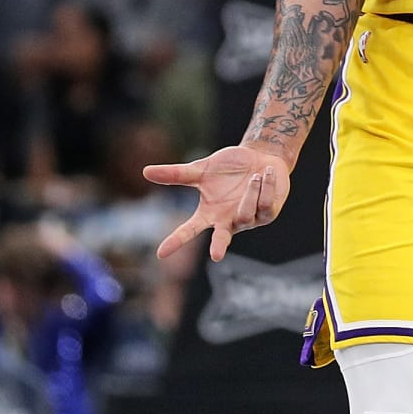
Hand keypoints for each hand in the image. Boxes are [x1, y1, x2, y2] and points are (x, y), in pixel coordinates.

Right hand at [144, 145, 291, 261]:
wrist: (260, 158)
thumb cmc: (229, 167)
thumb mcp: (201, 169)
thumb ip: (176, 174)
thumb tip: (145, 172)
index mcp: (209, 213)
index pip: (189, 230)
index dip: (176, 241)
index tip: (161, 253)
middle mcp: (228, 221)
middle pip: (221, 238)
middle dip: (219, 246)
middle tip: (215, 255)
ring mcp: (249, 220)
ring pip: (246, 213)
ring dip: (250, 193)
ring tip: (253, 177)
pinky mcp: (267, 214)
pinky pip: (265, 204)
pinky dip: (265, 186)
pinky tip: (265, 174)